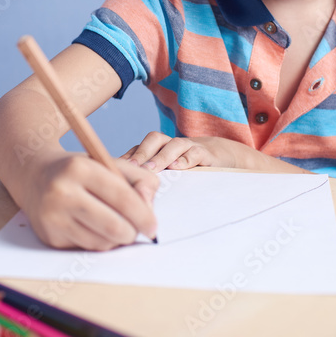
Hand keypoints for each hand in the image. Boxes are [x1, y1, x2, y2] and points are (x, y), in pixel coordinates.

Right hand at [18, 152, 158, 250]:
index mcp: (80, 168)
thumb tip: (148, 205)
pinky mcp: (49, 236)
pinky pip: (87, 248)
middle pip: (113, 226)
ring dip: (116, 239)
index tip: (153, 226)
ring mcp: (53, 216)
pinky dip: (98, 242)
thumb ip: (138, 177)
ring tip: (114, 225)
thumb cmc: (78, 171)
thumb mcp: (107, 162)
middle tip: (137, 230)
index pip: (122, 197)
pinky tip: (94, 227)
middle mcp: (62, 192)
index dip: (143, 215)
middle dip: (132, 232)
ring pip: (102, 242)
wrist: (34, 176)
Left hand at [120, 132, 239, 170]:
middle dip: (140, 154)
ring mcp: (187, 146)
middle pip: (152, 140)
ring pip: (172, 144)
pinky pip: (194, 152)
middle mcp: (170, 144)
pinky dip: (185, 159)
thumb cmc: (186, 167)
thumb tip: (124, 196)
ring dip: (160, 157)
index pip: (138, 148)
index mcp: (157, 148)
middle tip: (129, 169)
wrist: (220, 155)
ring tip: (150, 170)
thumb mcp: (167, 172)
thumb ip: (149, 178)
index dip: (126, 157)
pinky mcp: (204, 152)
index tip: (114, 170)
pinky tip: (177, 168)